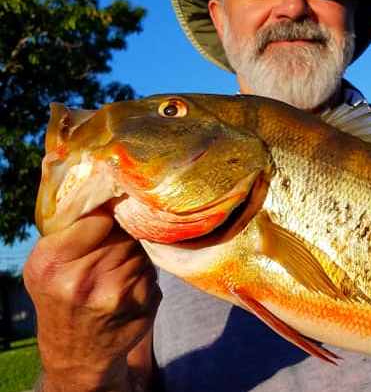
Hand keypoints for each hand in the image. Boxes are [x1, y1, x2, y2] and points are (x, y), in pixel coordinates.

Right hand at [23, 208, 160, 391]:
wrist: (78, 351)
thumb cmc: (61, 295)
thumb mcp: (46, 263)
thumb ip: (70, 228)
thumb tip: (105, 188)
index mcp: (53, 263)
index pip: (98, 216)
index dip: (108, 210)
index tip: (110, 211)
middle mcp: (85, 280)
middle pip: (124, 230)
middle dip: (124, 228)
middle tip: (116, 236)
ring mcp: (120, 293)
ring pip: (142, 246)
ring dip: (136, 247)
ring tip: (118, 261)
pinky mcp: (147, 301)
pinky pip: (153, 265)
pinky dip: (145, 267)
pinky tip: (129, 280)